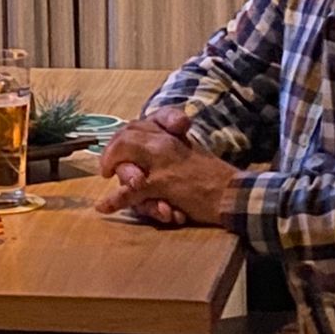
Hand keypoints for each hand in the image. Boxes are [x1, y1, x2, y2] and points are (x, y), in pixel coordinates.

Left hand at [97, 108, 237, 228]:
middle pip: (125, 137)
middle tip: (106, 168)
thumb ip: (169, 146)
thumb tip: (150, 145)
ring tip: (106, 177)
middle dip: (112, 152)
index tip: (117, 151)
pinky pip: (131, 192)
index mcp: (170, 134)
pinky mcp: (162, 184)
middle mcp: (164, 142)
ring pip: (125, 158)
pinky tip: (103, 207)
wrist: (232, 193)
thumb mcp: (189, 152)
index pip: (137, 126)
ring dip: (117, 171)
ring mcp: (161, 162)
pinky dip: (114, 201)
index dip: (122, 138)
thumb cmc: (213, 176)